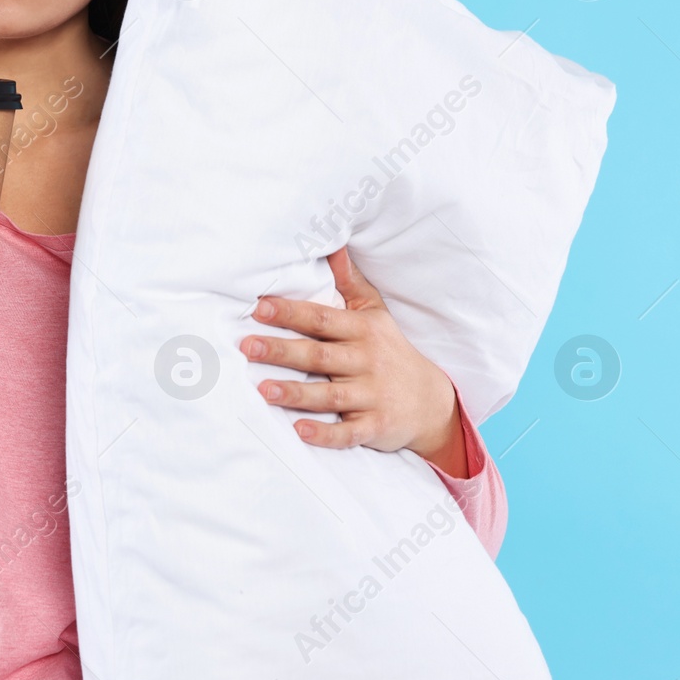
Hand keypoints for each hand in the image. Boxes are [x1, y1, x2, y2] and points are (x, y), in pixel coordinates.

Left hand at [238, 246, 468, 476]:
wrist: (432, 401)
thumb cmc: (391, 351)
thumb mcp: (375, 313)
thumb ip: (350, 281)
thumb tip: (333, 245)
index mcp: (362, 331)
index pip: (322, 319)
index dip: (291, 313)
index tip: (259, 308)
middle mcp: (367, 361)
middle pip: (319, 355)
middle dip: (282, 350)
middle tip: (247, 347)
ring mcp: (373, 396)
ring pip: (330, 396)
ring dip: (296, 393)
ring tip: (264, 390)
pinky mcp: (375, 426)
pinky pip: (348, 433)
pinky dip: (326, 434)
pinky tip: (300, 431)